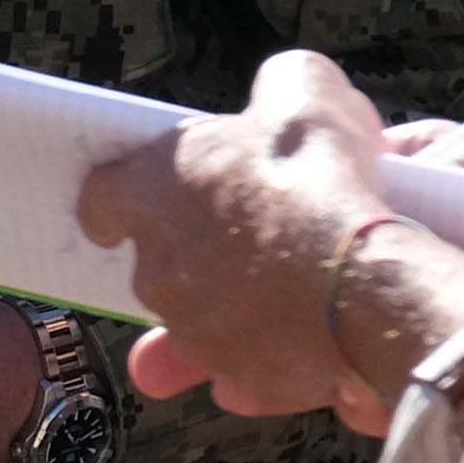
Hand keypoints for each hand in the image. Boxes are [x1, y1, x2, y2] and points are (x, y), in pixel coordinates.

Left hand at [87, 48, 463, 431]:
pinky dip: (283, 370)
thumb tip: (283, 95)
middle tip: (254, 255)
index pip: (103, 197)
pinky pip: (255, 374)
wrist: (360, 273)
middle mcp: (156, 267)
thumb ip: (280, 88)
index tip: (123, 214)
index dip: (118, 204)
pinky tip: (321, 364)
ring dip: (240, 324)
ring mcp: (194, 329)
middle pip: (161, 269)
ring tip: (292, 316)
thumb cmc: (319, 174)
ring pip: (207, 330)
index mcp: (150, 190)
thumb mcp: (302, 92)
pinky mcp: (242, 375)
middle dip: (200, 266)